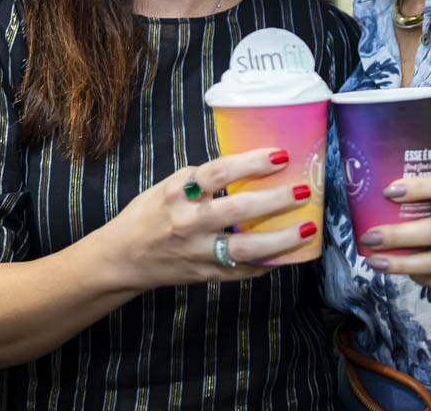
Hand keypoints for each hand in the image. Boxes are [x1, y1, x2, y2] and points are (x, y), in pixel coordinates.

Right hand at [93, 147, 317, 291]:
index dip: (252, 162)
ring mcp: (197, 252)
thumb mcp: (169, 186)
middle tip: (304, 191)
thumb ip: (202, 178)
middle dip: (275, 200)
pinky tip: (289, 255)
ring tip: (308, 228)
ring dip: (281, 239)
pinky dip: (267, 264)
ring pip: (245, 248)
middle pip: (237, 209)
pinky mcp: (205, 275)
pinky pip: (242, 271)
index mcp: (178, 193)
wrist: (122, 258)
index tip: (281, 155)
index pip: (218, 172)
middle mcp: (188, 223)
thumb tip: (249, 166)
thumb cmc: (150, 214)